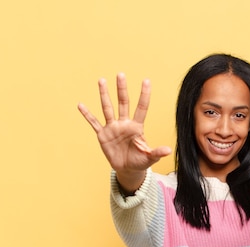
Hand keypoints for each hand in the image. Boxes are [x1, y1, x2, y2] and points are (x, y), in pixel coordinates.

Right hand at [78, 73, 170, 190]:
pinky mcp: (103, 135)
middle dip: (122, 89)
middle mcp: (124, 124)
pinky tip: (81, 105)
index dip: (144, 95)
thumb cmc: (140, 162)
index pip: (141, 107)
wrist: (128, 169)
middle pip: (123, 103)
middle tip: (121, 74)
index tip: (146, 80)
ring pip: (108, 108)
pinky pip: (94, 123)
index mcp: (137, 127)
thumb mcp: (149, 158)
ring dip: (104, 95)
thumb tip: (169, 150)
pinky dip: (87, 115)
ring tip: (102, 80)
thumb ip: (157, 152)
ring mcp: (113, 128)